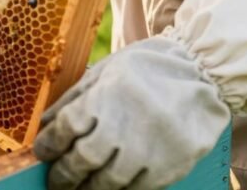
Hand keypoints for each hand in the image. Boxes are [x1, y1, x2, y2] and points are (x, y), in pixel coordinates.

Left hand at [33, 36, 230, 189]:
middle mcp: (124, 126)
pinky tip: (111, 186)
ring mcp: (149, 150)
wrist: (204, 74)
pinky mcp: (171, 167)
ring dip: (89, 187)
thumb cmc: (149, 68)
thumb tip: (46, 123)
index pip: (65, 129)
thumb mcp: (105, 71)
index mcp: (105, 97)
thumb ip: (74, 98)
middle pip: (82, 160)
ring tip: (80, 187)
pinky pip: (138, 188)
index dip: (48, 145)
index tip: (42, 153)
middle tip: (57, 181)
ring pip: (108, 181)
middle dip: (64, 174)